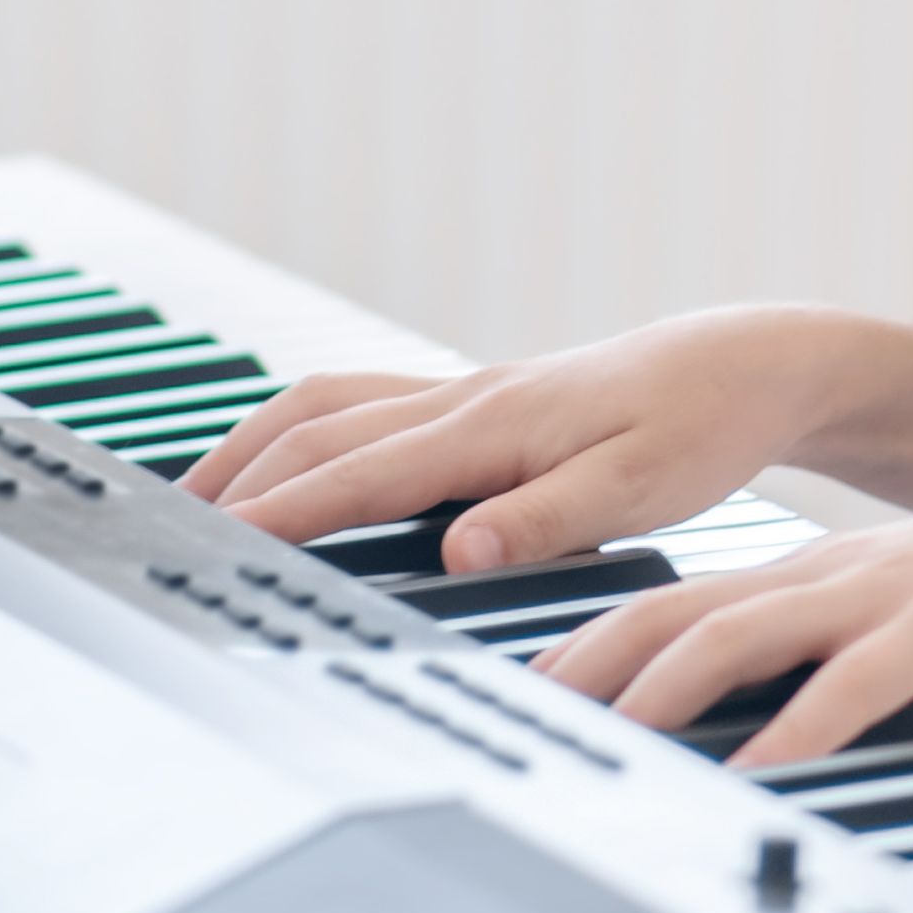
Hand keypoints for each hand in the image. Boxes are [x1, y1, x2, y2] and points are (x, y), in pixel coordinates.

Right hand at [189, 308, 880, 574]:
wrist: (746, 364)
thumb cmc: (701, 426)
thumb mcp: (642, 486)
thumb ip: (547, 518)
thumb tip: (457, 549)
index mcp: (493, 425)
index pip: (359, 473)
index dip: (281, 512)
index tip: (212, 543)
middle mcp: (464, 398)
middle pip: (319, 430)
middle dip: (239, 477)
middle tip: (167, 529)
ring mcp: (466, 392)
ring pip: (332, 405)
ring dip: (258, 445)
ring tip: (200, 496)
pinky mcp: (479, 398)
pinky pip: (365, 404)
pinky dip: (305, 429)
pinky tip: (289, 459)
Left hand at [533, 466, 912, 767]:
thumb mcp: (897, 617)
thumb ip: (827, 657)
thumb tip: (758, 723)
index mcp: (807, 578)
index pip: (670, 603)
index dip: (590, 642)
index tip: (527, 690)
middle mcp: (824, 579)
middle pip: (680, 610)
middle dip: (596, 660)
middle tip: (528, 711)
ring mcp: (878, 598)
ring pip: (745, 631)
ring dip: (670, 686)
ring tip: (613, 734)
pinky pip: (854, 682)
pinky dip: (799, 728)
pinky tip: (762, 770)